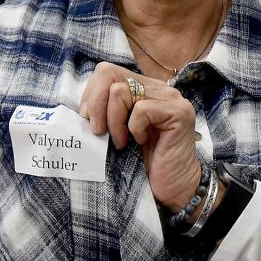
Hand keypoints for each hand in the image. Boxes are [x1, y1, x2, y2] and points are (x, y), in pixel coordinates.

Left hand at [80, 63, 201, 209]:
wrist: (170, 188)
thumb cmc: (142, 163)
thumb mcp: (116, 131)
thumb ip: (105, 112)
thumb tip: (82, 108)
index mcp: (143, 88)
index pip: (107, 72)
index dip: (91, 95)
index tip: (89, 121)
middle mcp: (158, 88)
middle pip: (110, 75)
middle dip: (96, 105)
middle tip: (99, 132)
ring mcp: (171, 98)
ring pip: (121, 92)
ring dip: (114, 122)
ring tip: (121, 142)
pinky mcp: (179, 113)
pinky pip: (141, 110)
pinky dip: (134, 129)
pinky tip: (142, 141)